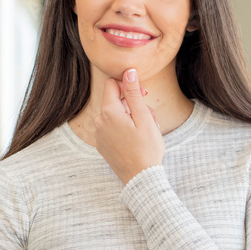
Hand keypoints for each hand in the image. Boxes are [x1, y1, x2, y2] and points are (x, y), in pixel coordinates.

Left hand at [93, 67, 162, 184]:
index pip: (112, 84)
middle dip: (135, 105)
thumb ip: (133, 93)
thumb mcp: (143, 117)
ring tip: (147, 132)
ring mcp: (99, 134)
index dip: (128, 85)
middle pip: (117, 101)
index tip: (144, 94)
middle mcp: (99, 121)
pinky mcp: (103, 145)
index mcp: (108, 112)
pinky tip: (138, 140)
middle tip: (151, 119)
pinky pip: (113, 129)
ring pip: (117, 115)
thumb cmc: (146, 149)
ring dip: (133, 118)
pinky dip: (126, 129)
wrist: (140, 179)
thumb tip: (128, 71)